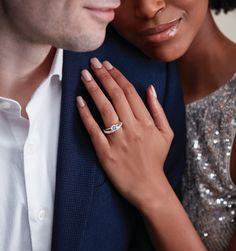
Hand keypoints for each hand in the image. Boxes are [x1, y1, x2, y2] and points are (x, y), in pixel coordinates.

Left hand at [77, 58, 172, 209]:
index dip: (117, 76)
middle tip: (93, 63)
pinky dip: (85, 114)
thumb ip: (158, 110)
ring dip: (93, 89)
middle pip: (115, 96)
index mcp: (146, 122)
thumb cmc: (157, 160)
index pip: (130, 93)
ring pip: (104, 108)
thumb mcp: (166, 134)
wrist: (149, 187)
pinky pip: (93, 130)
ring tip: (84, 75)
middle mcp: (132, 128)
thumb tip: (150, 89)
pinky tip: (79, 101)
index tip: (108, 65)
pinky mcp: (105, 152)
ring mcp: (118, 140)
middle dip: (103, 76)